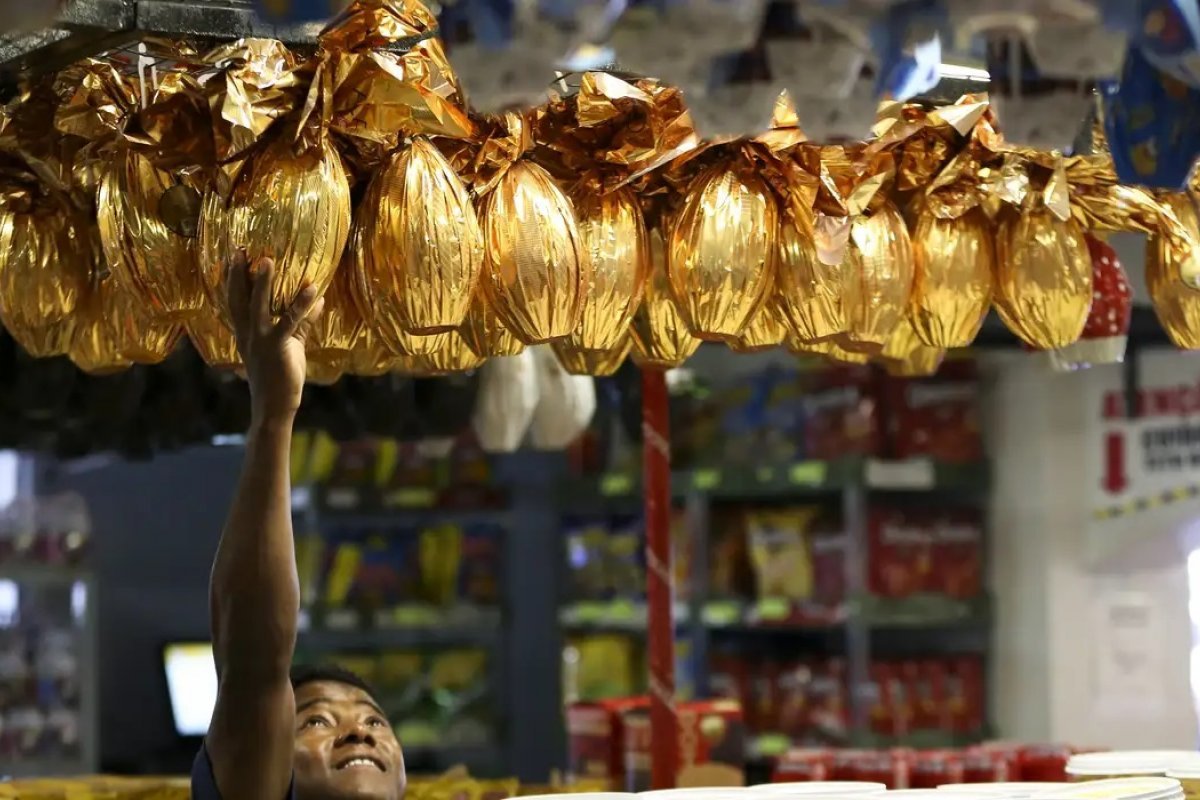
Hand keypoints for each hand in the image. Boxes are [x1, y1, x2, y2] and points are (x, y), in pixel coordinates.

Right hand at [226, 251, 323, 422]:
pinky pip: (289, 322)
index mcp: (245, 334)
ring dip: (264, 283)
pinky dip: (301, 305)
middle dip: (237, 274)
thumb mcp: (291, 347)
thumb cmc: (281, 379)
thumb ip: (302, 324)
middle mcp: (248, 334)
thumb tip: (319, 301)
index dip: (231, 280)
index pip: (234, 302)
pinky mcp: (277, 348)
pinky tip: (312, 290)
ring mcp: (260, 341)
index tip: (230, 257)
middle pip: (239, 298)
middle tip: (238, 249)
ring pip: (259, 306)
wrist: (274, 408)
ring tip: (268, 259)